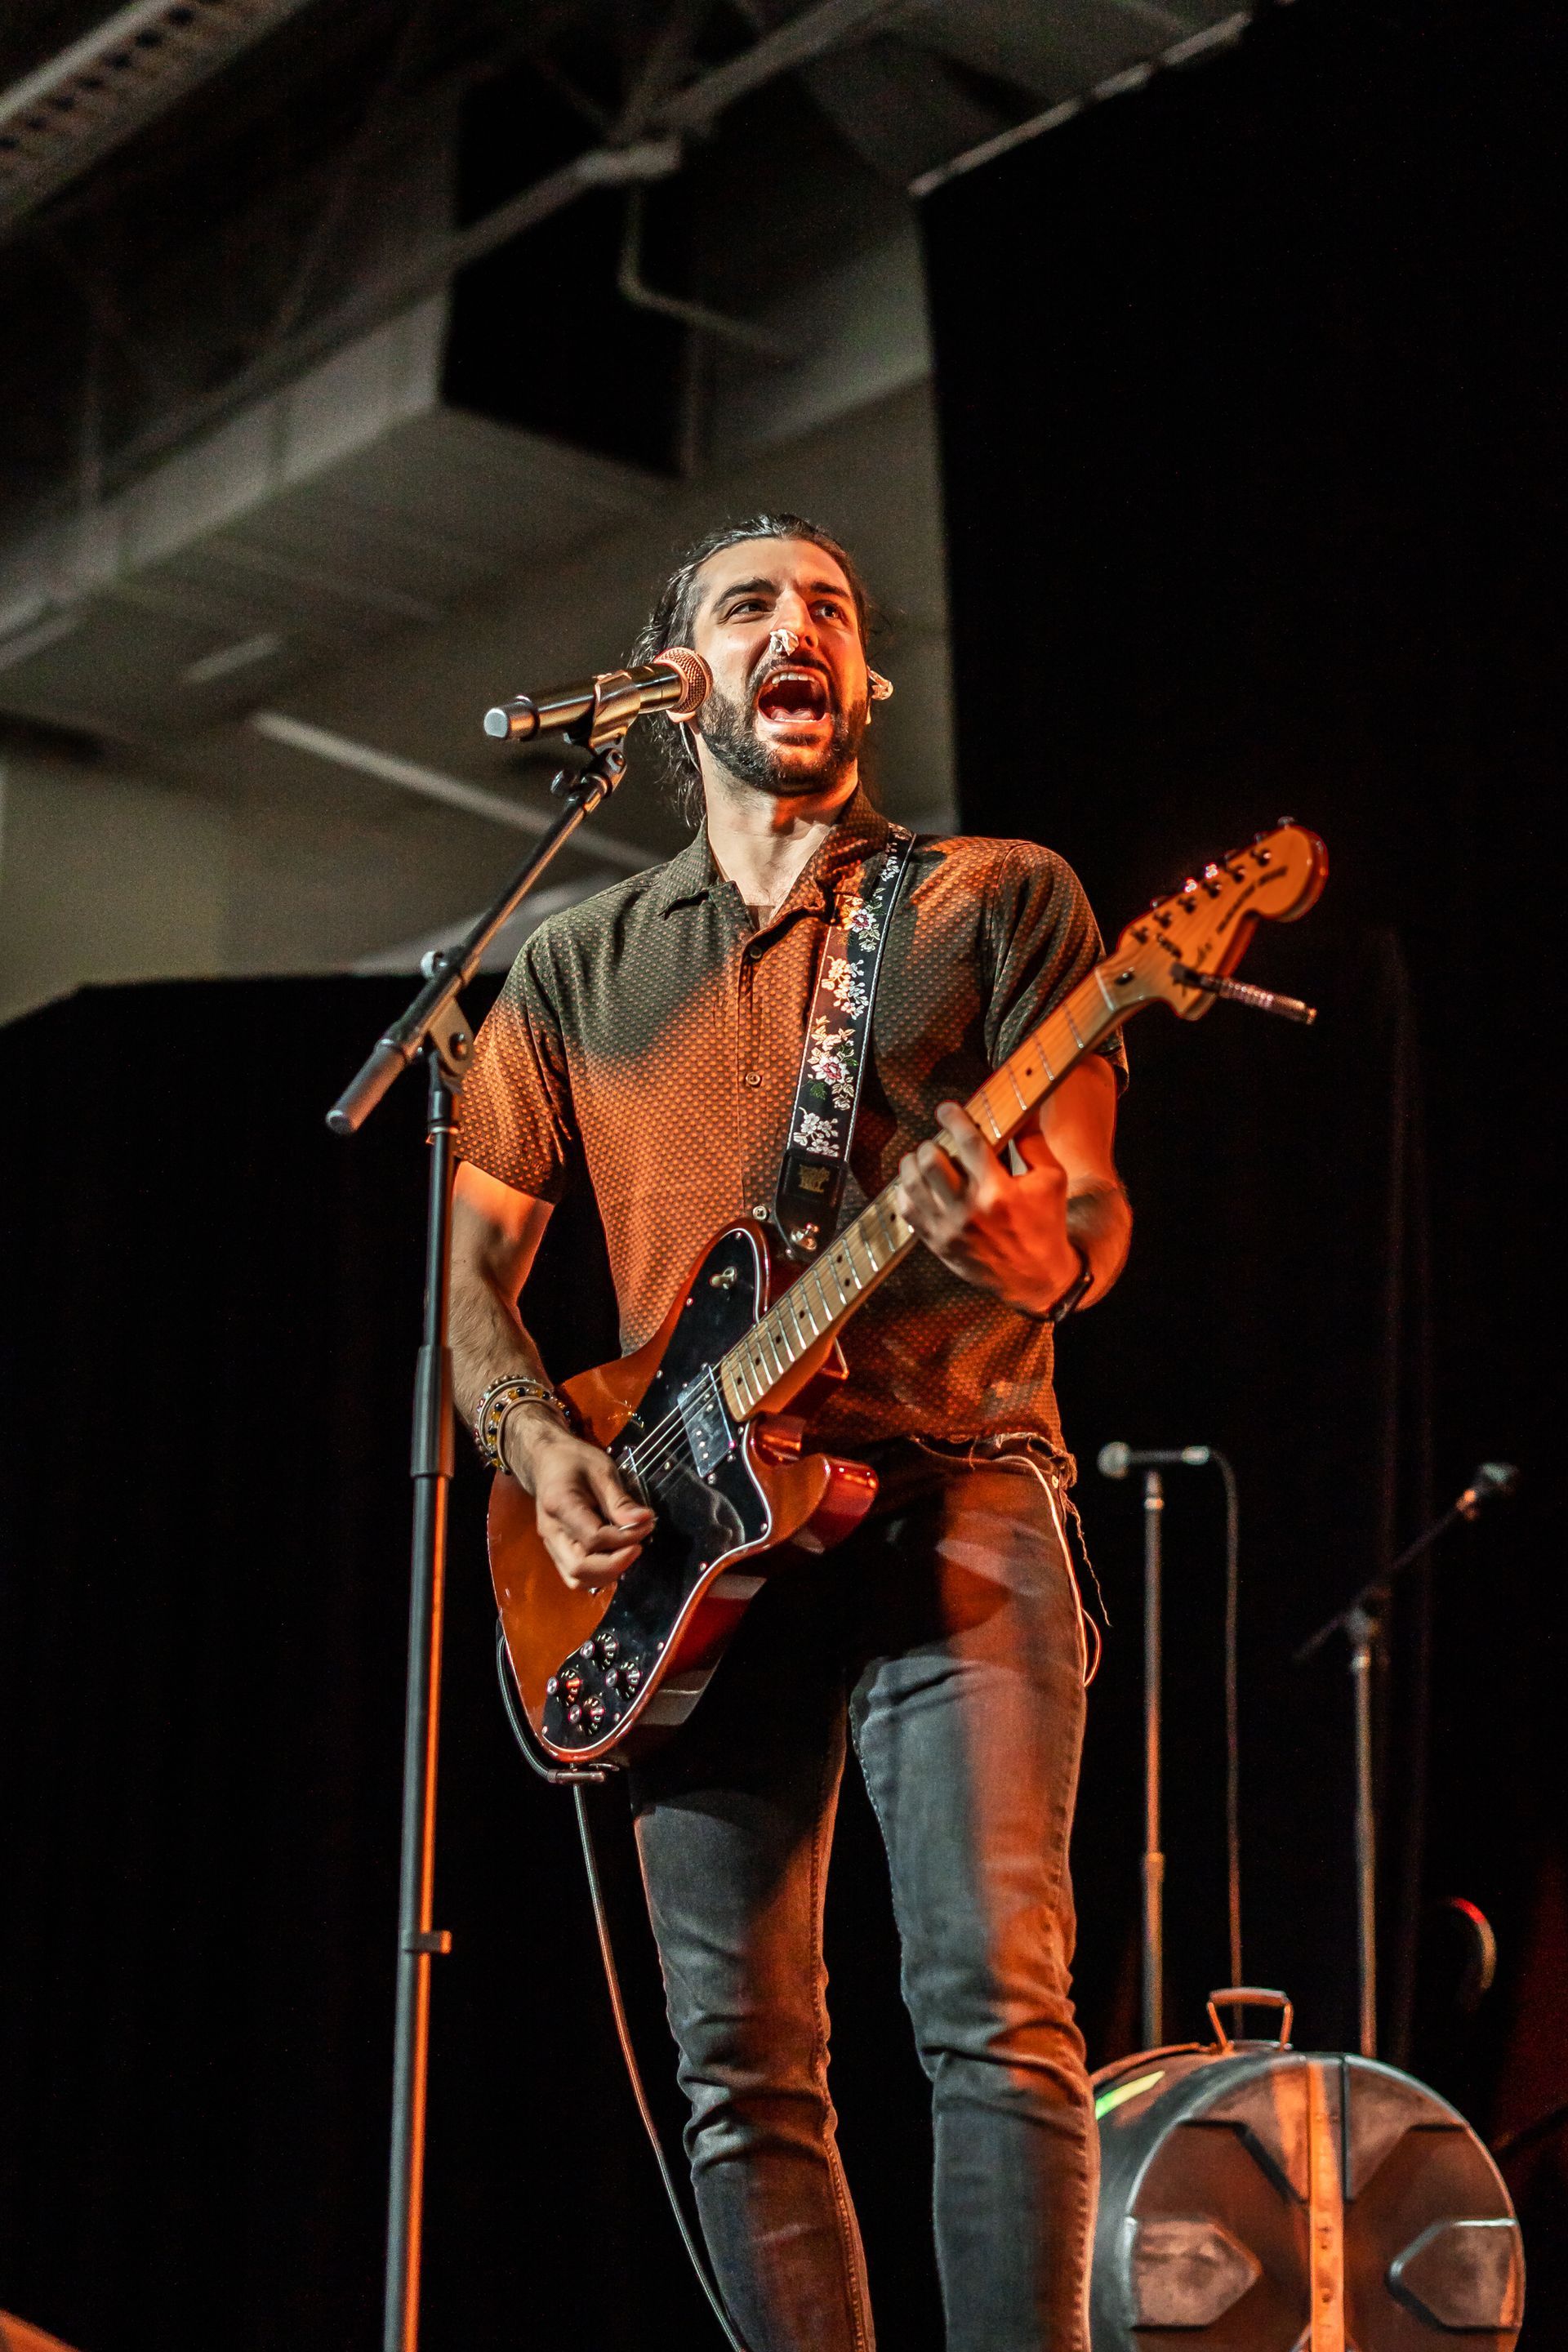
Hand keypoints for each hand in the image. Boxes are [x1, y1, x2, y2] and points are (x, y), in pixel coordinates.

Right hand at [503, 1407, 654, 1591]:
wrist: (546, 1461)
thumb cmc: (574, 1460)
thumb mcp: (602, 1470)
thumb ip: (620, 1500)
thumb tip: (645, 1521)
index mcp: (559, 1505)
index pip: (593, 1538)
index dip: (624, 1538)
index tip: (647, 1524)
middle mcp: (551, 1531)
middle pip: (580, 1568)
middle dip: (615, 1564)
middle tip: (639, 1546)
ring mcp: (550, 1544)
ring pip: (576, 1578)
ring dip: (608, 1573)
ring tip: (629, 1552)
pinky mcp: (556, 1550)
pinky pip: (575, 1575)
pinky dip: (598, 1574)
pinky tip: (616, 1557)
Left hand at [895, 1101, 1082, 1314]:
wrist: (1036, 1278)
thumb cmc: (1045, 1224)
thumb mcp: (1051, 1180)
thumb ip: (1032, 1141)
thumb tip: (1021, 1108)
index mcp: (999, 1192)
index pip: (967, 1142)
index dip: (953, 1118)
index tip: (946, 1109)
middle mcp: (969, 1210)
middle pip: (931, 1161)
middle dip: (931, 1143)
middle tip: (938, 1141)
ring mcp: (949, 1229)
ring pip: (912, 1183)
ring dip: (913, 1163)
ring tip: (924, 1158)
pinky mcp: (937, 1243)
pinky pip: (907, 1209)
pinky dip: (906, 1190)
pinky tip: (918, 1184)